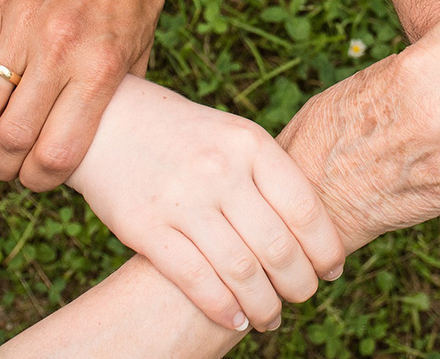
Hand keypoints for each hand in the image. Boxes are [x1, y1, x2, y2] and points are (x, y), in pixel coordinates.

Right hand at [0, 0, 170, 190]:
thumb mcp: (142, 51)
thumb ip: (117, 99)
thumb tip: (99, 146)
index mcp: (100, 68)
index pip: (56, 152)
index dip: (41, 181)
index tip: (39, 181)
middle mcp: (58, 49)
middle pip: (10, 138)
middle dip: (2, 169)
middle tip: (5, 170)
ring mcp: (22, 26)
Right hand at [68, 76, 345, 332]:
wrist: (108, 120)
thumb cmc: (183, 134)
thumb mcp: (232, 135)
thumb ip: (268, 175)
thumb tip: (314, 232)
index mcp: (249, 143)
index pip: (304, 208)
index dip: (325, 248)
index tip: (332, 270)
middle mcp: (220, 169)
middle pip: (278, 247)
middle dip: (300, 284)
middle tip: (303, 297)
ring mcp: (182, 199)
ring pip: (241, 271)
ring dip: (265, 306)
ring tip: (272, 317)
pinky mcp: (145, 227)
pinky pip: (195, 279)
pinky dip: (223, 308)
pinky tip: (236, 319)